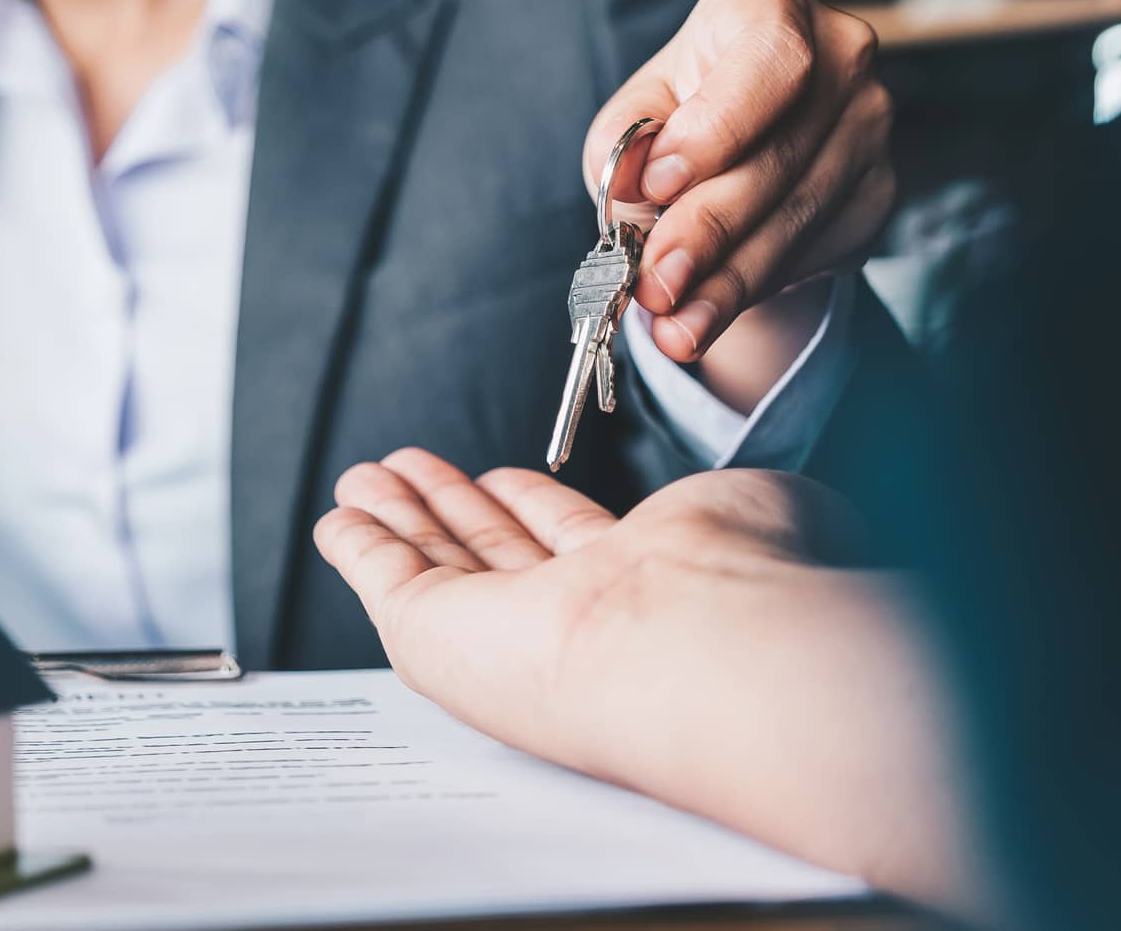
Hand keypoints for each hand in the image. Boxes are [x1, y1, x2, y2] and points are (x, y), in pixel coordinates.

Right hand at [316, 448, 858, 763]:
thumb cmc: (747, 584)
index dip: (534, 505)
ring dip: (400, 514)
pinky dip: (359, 549)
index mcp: (645, 584)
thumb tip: (779, 504)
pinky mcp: (435, 638)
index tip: (505, 478)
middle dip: (451, 505)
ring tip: (369, 476)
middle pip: (491, 550)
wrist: (696, 650)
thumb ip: (759, 506)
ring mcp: (499, 630)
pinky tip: (341, 521)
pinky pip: (386, 581)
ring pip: (435, 561)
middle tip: (412, 470)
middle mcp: (568, 615)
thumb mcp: (771, 514)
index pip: (571, 541)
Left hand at [585, 0, 895, 363]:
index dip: (719, 128)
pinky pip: (818, 252)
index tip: (659, 184)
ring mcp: (871, 126)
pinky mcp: (879, 191)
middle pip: (782, 153)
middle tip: (657, 283)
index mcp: (771, 4)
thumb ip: (626, 139)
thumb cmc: (680, 116)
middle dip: (711, 230)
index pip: (771, 59)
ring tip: (675, 326)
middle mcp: (842, 54)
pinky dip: (757, 290)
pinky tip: (710, 314)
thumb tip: (627, 176)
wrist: (737, 151)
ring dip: (731, 281)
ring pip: (800, 216)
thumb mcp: (638, 113)